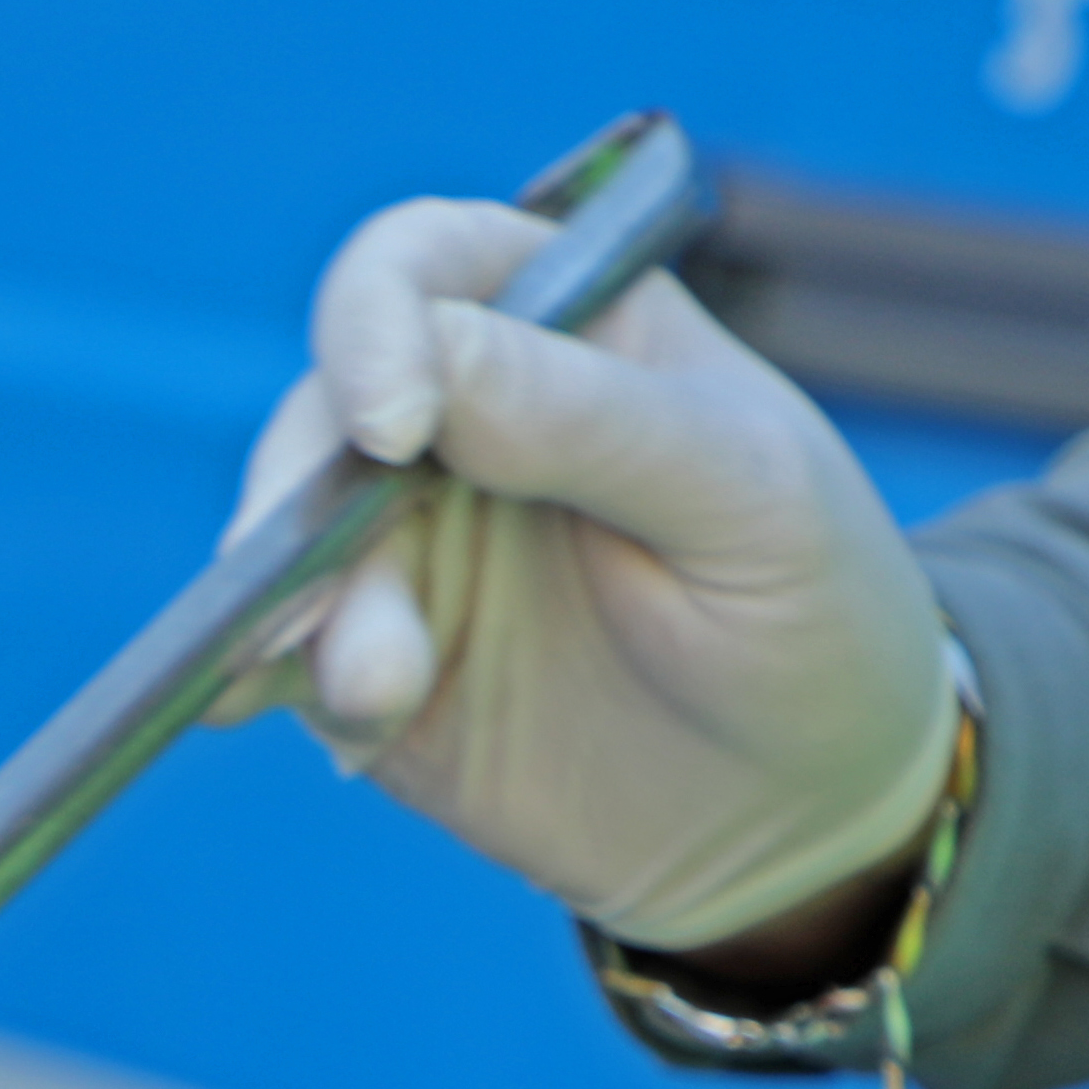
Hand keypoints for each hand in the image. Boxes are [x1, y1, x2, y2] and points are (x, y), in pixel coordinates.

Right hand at [217, 194, 955, 954]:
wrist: (816, 816)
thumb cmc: (814, 611)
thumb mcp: (748, 497)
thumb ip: (592, 420)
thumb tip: (425, 366)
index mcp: (559, 324)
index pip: (418, 272)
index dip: (376, 325)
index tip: (397, 423)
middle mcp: (460, 422)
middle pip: (323, 410)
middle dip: (303, 495)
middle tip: (325, 593)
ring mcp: (408, 552)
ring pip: (287, 544)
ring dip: (301, 613)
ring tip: (376, 693)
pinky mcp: (378, 677)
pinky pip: (288, 666)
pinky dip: (271, 687)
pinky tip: (311, 721)